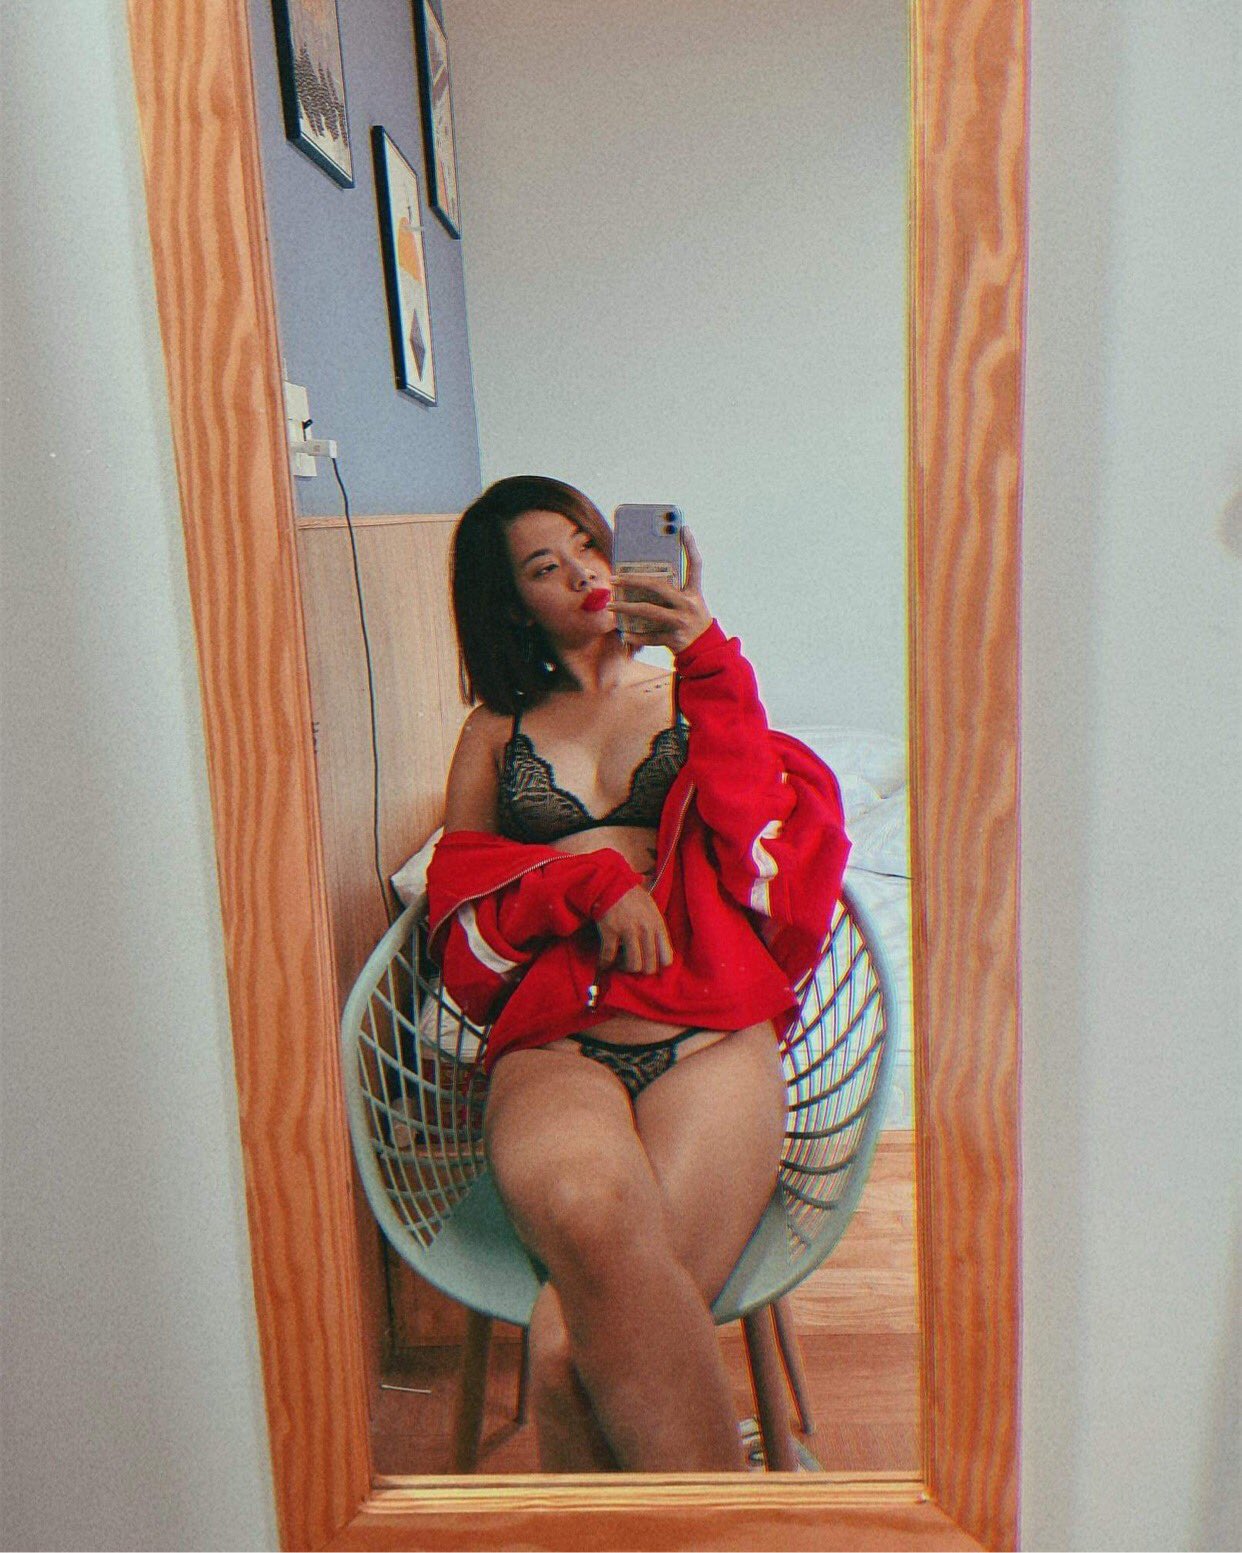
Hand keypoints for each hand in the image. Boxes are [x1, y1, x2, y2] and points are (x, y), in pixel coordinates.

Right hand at [595, 885, 673, 974]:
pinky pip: (609, 956)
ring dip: (625, 968)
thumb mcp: (653, 910)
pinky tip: (604, 962)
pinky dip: (605, 962)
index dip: (658, 966)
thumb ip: (657, 930)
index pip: (667, 959)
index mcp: (658, 925)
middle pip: (649, 966)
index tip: (650, 964)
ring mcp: (628, 932)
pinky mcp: (610, 932)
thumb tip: (659, 952)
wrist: (612, 884)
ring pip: (632, 965)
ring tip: (620, 963)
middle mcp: (646, 930)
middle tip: (633, 965)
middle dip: (641, 970)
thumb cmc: (633, 897)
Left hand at [611, 526, 711, 653]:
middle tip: (614, 578)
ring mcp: (681, 622)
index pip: (695, 565)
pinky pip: (650, 636)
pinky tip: (623, 633)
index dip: (690, 546)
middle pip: (658, 587)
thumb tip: (641, 580)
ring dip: (626, 607)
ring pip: (649, 611)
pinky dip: (636, 636)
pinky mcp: (674, 639)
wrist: (706, 650)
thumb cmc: (691, 621)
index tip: (683, 527)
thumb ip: (672, 592)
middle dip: (634, 581)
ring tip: (611, 604)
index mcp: (694, 593)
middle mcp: (688, 605)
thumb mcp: (689, 603)